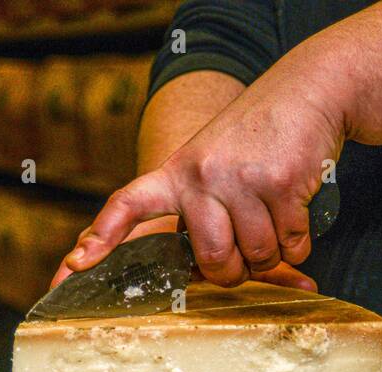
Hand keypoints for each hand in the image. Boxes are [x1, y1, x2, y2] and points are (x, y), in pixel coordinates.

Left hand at [60, 71, 343, 287]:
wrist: (305, 89)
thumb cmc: (255, 140)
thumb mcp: (211, 163)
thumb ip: (199, 211)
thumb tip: (197, 269)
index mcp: (176, 174)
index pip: (129, 204)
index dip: (102, 237)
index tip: (76, 264)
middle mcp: (201, 175)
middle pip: (213, 258)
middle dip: (236, 271)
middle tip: (247, 257)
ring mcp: (241, 178)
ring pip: (257, 255)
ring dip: (273, 255)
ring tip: (274, 223)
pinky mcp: (280, 183)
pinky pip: (290, 244)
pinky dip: (298, 243)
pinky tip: (295, 213)